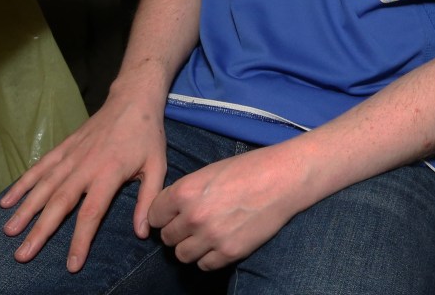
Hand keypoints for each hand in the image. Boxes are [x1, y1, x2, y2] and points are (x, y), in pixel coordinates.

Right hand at [0, 92, 166, 272]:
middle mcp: (85, 165)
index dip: (80, 239)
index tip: (71, 264)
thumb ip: (148, 199)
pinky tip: (7, 200)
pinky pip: (40, 166)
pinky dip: (23, 182)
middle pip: (59, 202)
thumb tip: (143, 233)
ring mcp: (71, 154)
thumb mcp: (157, 166)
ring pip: (44, 184)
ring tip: (8, 231)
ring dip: (25, 208)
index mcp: (109, 173)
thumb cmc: (147, 135)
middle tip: (22, 255)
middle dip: (40, 230)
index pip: (91, 212)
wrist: (132, 98)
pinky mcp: (64, 146)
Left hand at [147, 145, 297, 270]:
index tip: (169, 215)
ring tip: (202, 235)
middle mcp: (194, 217)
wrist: (280, 179)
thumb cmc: (246, 169)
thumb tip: (171, 209)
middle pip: (166, 237)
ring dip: (188, 246)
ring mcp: (211, 237)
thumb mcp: (208, 172)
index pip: (154, 215)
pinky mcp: (229, 252)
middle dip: (175, 231)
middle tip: (188, 224)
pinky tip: (217, 243)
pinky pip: (204, 265)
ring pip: (181, 255)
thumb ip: (186, 192)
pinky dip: (207, 257)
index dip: (161, 215)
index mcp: (185, 191)